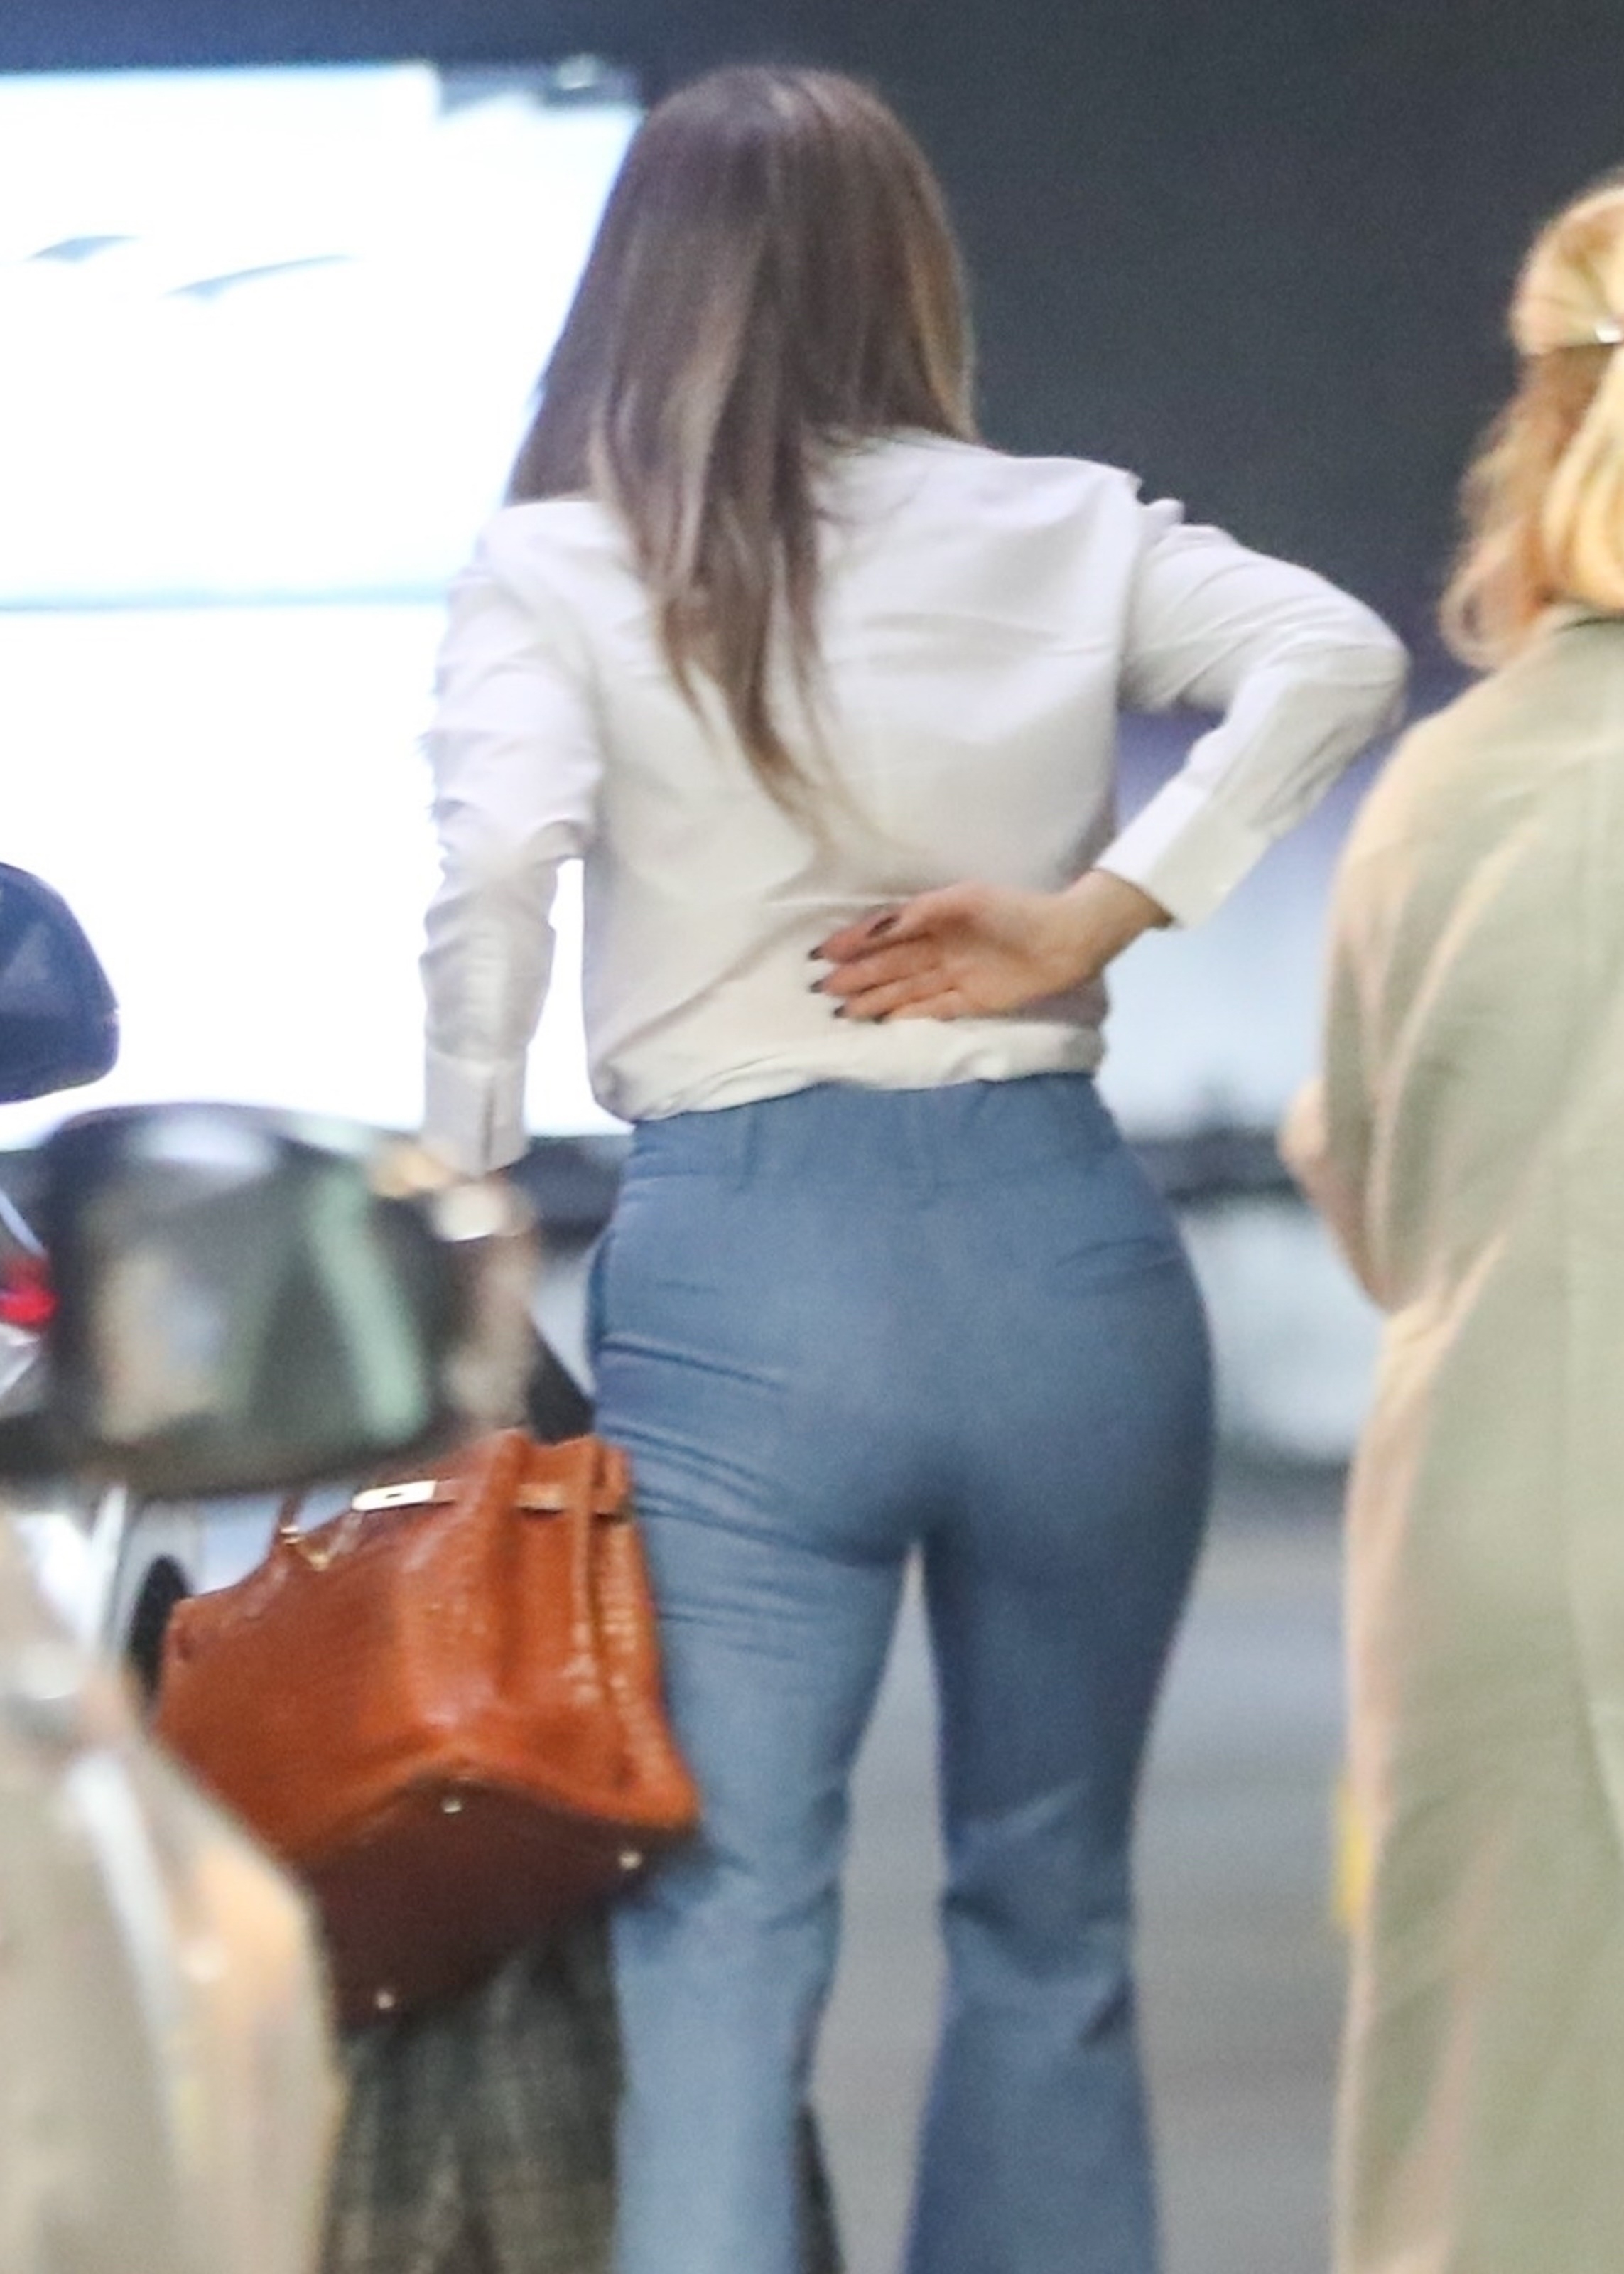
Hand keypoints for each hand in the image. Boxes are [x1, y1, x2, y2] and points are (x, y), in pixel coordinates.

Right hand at [813, 871, 1170, 1021]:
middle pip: (889, 966)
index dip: (854, 943)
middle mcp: (939, 949)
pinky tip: (883, 1023)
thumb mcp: (964, 901)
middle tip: (823, 989)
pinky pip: (932, 1009)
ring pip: (904, 990)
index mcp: (934, 919)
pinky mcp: (972, 1001)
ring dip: (875, 1000)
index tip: (824, 953)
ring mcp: (954, 976)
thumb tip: (875, 930)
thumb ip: (919, 914)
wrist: (1065, 939)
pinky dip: (908, 1017)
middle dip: (857, 976)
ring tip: (844, 1012)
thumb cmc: (1014, 911)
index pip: (885, 934)